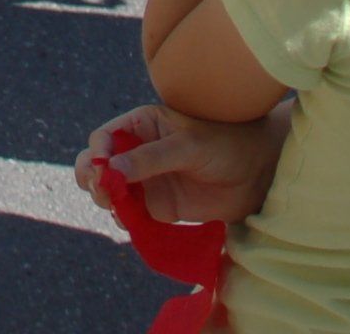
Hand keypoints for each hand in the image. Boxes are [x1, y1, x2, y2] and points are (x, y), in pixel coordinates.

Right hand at [74, 103, 288, 226]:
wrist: (256, 173)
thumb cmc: (225, 144)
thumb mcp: (188, 146)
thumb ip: (151, 158)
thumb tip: (111, 169)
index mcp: (141, 126)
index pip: (104, 138)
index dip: (98, 153)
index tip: (103, 169)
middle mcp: (137, 153)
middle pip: (98, 165)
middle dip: (93, 178)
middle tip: (102, 191)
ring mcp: (146, 182)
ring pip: (110, 192)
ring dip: (106, 200)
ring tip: (117, 206)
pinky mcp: (157, 208)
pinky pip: (130, 215)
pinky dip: (124, 220)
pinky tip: (131, 221)